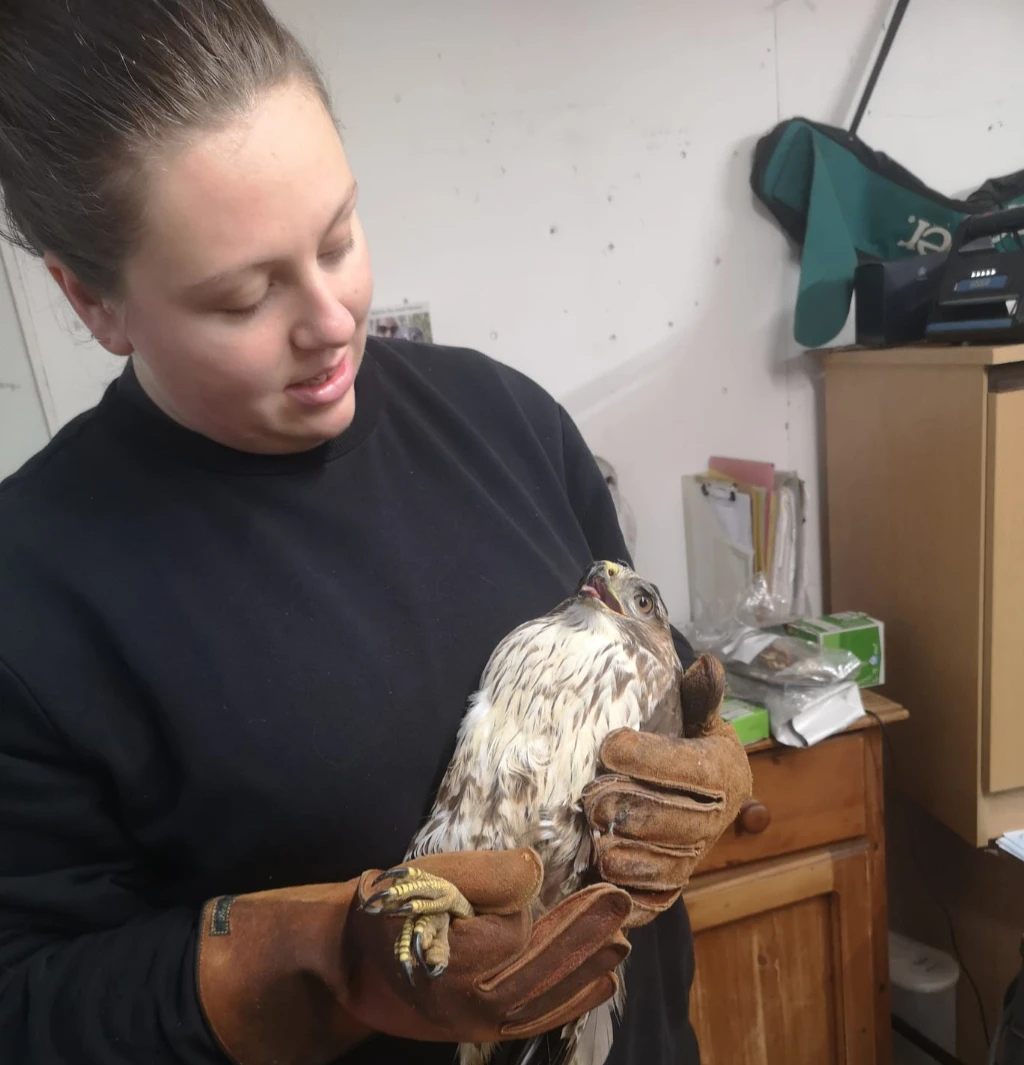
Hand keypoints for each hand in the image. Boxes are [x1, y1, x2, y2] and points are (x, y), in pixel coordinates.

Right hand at [198, 848, 631, 1064]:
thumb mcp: (424, 875)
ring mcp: (473, 1021)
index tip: (574, 881)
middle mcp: (463, 999)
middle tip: (622, 906)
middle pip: (535, 968)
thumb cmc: (387, 906)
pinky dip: (570, 1003)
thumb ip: (482, 873)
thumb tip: (535, 873)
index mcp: (446, 955)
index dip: (540, 907)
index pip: (511, 935)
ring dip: (585, 968)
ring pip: (540, 998)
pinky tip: (602, 984)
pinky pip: (533, 1021)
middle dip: (583, 936)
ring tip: (621, 941)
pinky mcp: (478, 1030)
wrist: (347, 960)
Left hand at [582, 654, 752, 927]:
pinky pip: (653, 899)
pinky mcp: (670, 885)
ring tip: (596, 838)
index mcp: (725, 773)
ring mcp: (693, 857)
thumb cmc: (686, 743)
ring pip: (663, 864)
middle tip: (592, 794)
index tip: (610, 744)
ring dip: (627, 854)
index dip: (649, 758)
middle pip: (674, 822)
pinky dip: (628, 896)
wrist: (697, 794)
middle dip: (630, 807)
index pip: (690, 769)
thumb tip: (706, 664)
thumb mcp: (695, 715)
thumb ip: (698, 695)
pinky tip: (602, 882)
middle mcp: (715, 819)